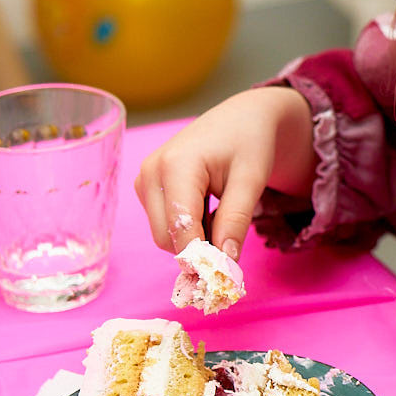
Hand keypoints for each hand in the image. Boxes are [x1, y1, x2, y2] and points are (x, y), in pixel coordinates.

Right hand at [134, 86, 311, 259]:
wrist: (242, 118)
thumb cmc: (249, 143)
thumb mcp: (252, 180)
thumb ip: (236, 220)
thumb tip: (224, 263)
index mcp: (176, 165)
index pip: (180, 228)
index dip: (201, 257)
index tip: (226, 276)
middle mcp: (150, 172)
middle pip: (166, 238)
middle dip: (199, 248)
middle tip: (233, 238)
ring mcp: (144, 180)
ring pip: (164, 236)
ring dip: (195, 237)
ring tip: (222, 210)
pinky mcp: (146, 187)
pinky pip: (164, 225)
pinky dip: (189, 228)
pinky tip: (209, 207)